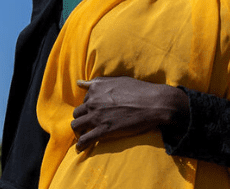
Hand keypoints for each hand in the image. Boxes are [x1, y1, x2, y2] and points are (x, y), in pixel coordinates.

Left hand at [70, 76, 188, 151]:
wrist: (153, 103)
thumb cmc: (139, 90)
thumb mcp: (117, 80)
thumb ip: (98, 83)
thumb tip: (79, 82)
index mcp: (96, 87)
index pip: (84, 99)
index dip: (90, 106)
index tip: (95, 111)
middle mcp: (93, 101)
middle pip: (77, 112)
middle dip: (82, 118)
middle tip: (88, 124)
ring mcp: (97, 116)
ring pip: (76, 125)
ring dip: (79, 131)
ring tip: (83, 134)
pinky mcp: (103, 130)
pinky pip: (85, 139)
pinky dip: (81, 145)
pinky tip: (81, 148)